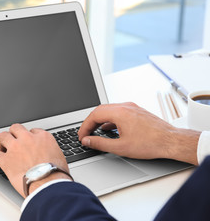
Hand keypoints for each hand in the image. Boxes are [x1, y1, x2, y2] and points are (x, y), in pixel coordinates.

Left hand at [0, 124, 69, 197]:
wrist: (48, 184)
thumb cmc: (56, 174)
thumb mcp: (59, 157)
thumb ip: (50, 152)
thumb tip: (48, 157)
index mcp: (43, 137)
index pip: (33, 131)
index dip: (29, 137)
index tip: (28, 142)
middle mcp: (28, 139)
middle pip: (16, 128)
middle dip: (14, 134)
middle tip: (13, 141)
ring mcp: (15, 148)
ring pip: (3, 136)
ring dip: (2, 142)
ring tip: (3, 148)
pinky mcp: (6, 160)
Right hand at [78, 102, 200, 164]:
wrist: (171, 141)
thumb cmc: (151, 143)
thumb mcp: (120, 147)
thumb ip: (100, 143)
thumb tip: (87, 140)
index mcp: (120, 112)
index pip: (94, 115)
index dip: (85, 126)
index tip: (82, 136)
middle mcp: (125, 106)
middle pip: (100, 110)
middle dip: (90, 122)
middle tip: (85, 134)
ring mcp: (132, 107)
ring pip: (109, 110)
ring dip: (99, 120)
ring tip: (94, 132)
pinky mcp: (137, 111)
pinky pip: (118, 112)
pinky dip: (109, 119)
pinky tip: (109, 129)